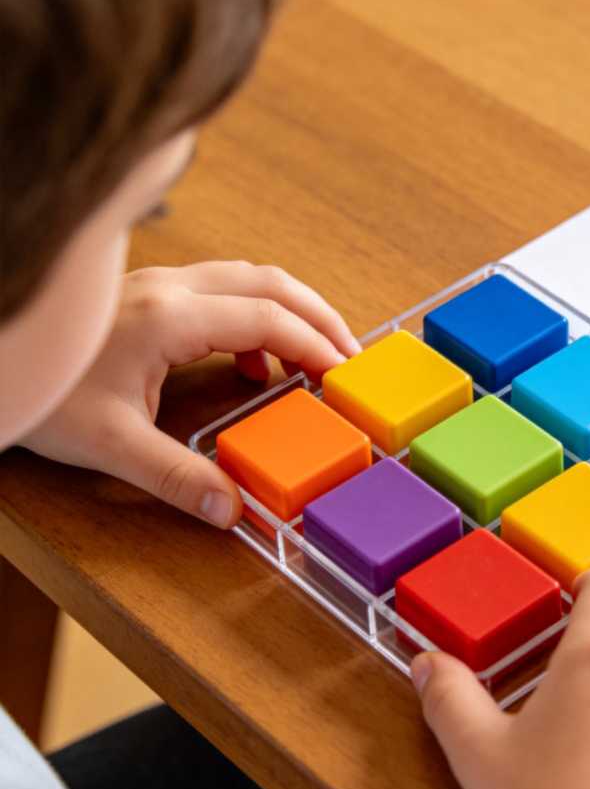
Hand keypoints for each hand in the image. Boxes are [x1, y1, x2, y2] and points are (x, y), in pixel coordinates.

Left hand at [20, 262, 359, 527]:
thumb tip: (229, 509)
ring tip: (318, 354)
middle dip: (319, 317)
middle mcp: (171, 288)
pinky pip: (224, 291)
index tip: (343, 374)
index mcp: (169, 317)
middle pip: (270, 283)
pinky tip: (253, 364)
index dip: (314, 345)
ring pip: (249, 279)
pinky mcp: (152, 293)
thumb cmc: (40, 393)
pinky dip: (256, 319)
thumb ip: (174, 477)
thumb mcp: (108, 445)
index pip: (267, 319)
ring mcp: (160, 284)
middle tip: (350, 356)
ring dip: (292, 312)